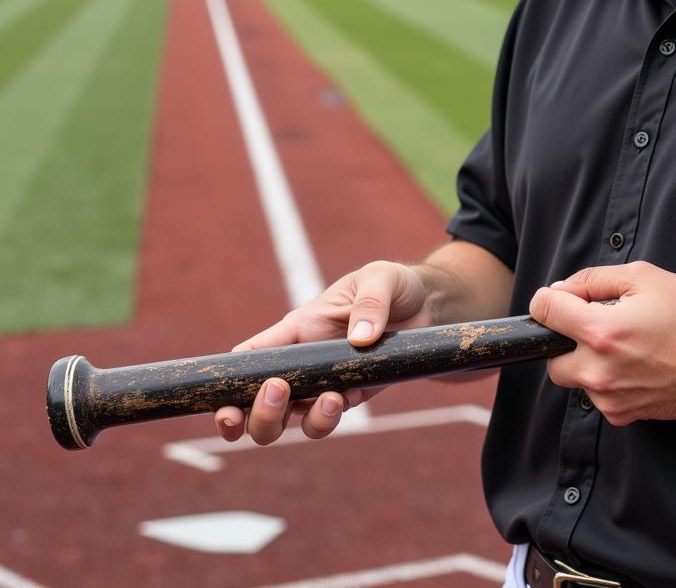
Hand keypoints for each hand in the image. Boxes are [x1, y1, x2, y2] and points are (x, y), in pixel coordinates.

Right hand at [215, 261, 431, 444]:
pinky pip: (327, 419)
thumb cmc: (394, 284)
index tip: (224, 406)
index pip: (250, 357)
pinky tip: (346, 400)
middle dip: (258, 413)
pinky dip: (329, 418)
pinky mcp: (351, 395)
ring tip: (330, 401)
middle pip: (259, 403)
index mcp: (298, 329)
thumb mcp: (383, 277)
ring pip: (290, 420)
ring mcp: (324, 382)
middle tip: (278, 394)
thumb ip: (371, 301)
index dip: (227, 385)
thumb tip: (360, 338)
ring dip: (299, 421)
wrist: (428, 306)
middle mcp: (303, 361)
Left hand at [529, 261, 675, 425]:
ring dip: (587, 361)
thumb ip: (594, 279)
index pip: (545, 310)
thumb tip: (561, 290)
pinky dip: (607, 381)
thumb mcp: (644, 277)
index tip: (563, 299)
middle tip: (596, 326)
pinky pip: (597, 395)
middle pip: (551, 356)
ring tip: (624, 346)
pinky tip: (635, 366)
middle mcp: (599, 370)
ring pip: (575, 378)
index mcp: (602, 331)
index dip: (550, 298)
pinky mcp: (621, 415)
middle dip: (566, 340)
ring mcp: (609, 397)